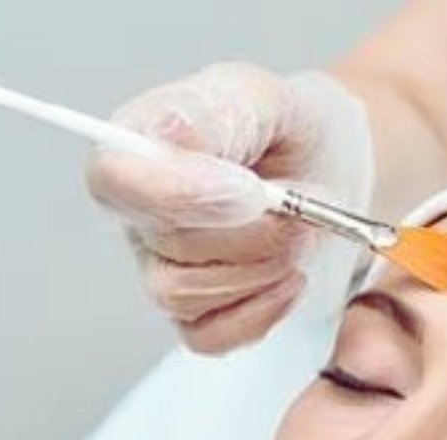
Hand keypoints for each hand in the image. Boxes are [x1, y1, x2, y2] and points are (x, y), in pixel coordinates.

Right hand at [85, 63, 372, 352]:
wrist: (335, 175)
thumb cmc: (289, 132)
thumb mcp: (263, 96)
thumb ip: (215, 113)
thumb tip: (173, 140)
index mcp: (138, 145)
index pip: (112, 178)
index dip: (178, 194)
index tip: (250, 192)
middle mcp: (139, 212)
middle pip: (164, 245)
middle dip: (249, 233)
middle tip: (298, 210)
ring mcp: (161, 267)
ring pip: (182, 296)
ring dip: (259, 270)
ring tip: (299, 236)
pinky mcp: (195, 313)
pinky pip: (208, 336)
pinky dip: (261, 311)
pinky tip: (288, 278)